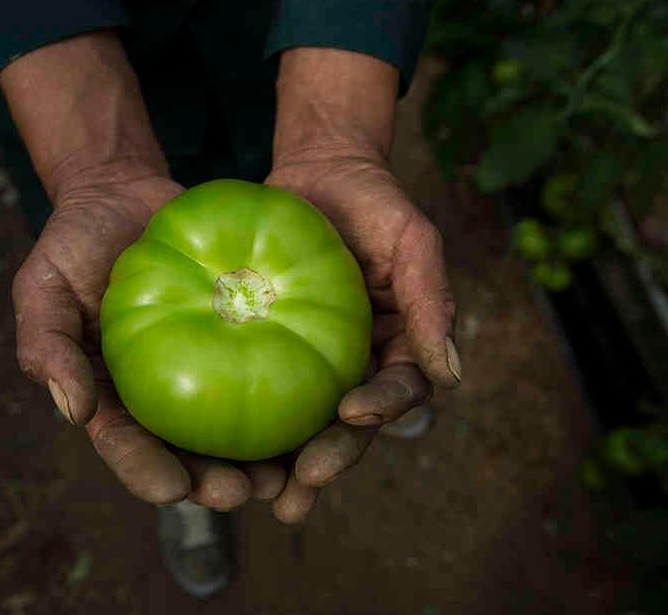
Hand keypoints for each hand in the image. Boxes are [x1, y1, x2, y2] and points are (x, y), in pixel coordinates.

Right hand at [12, 170, 290, 509]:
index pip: (129, 447)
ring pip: (237, 426)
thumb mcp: (43, 287)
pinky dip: (289, 395)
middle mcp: (163, 393)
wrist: (124, 194)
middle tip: (244, 489)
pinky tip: (316, 412)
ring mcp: (206, 365)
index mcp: (113, 396)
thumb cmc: (75, 243)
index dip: (149, 473)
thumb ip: (48, 347)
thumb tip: (76, 413)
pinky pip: (269, 367)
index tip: (175, 489)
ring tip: (288, 474)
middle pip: (189, 453)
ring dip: (262, 459)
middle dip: (216, 482)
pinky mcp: (243, 334)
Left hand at [263, 151, 460, 521]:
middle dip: (329, 458)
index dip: (381, 409)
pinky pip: (260, 389)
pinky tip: (216, 451)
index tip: (351, 413)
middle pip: (351, 424)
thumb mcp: (412, 240)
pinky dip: (245, 424)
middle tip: (300, 485)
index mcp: (401, 346)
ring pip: (304, 422)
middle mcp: (360, 364)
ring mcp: (316, 362)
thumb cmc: (374, 201)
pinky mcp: (274, 349)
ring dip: (286, 465)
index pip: (399, 390)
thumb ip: (431, 300)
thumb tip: (451, 377)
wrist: (321, 171)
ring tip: (260, 496)